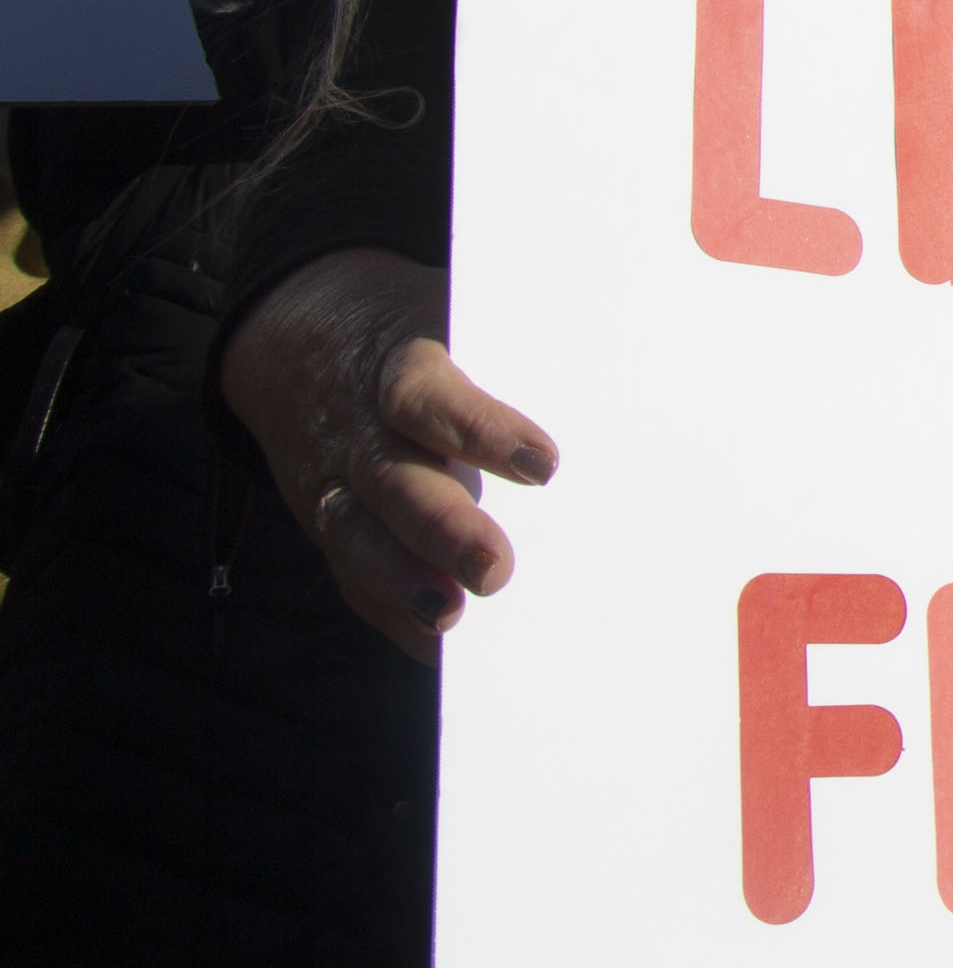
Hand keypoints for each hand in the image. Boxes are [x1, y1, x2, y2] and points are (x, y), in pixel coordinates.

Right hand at [216, 252, 548, 660]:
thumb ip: (518, 355)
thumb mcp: (461, 324)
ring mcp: (339, 485)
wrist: (307, 347)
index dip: (481, 430)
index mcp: (401, 371)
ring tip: (449, 617)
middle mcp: (362, 432)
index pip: (432, 397)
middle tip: (495, 570)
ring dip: (402, 583)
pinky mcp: (334, 527)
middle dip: (442, 530)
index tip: (546, 465)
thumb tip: (629, 372)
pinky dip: (390, 610)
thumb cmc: (431, 343)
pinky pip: (353, 575)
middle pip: (396, 482)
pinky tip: (433, 643)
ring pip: (359, 537)